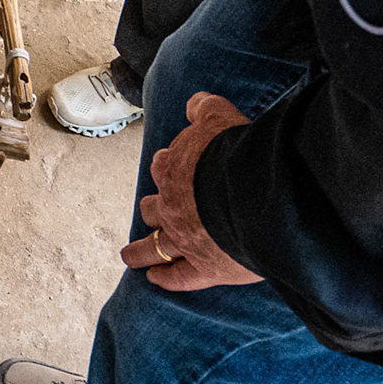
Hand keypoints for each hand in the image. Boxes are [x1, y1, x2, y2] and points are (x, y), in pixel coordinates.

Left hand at [121, 92, 261, 291]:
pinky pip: (179, 277)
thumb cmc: (237, 153)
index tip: (170, 168)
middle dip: (151, 210)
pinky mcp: (203, 266)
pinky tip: (154, 280)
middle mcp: (171, 205)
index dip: (167, 168)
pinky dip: (165, 279)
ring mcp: (183, 238)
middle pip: (152, 208)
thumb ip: (204, 107)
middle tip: (147, 213)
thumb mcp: (219, 115)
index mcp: (173, 169)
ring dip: (141, 251)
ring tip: (129, 256)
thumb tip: (194, 103)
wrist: (253, 193)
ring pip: (154, 247)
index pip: (163, 167)